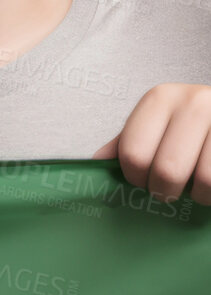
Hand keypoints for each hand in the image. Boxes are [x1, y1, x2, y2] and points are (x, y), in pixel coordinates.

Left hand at [95, 84, 210, 205]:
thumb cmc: (190, 123)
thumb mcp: (156, 123)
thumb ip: (127, 142)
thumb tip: (95, 164)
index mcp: (160, 99)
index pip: (133, 153)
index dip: (135, 177)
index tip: (141, 180)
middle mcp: (193, 104)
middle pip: (167, 170)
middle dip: (164, 191)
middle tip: (167, 189)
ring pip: (202, 181)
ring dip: (196, 195)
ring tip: (193, 186)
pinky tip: (208, 184)